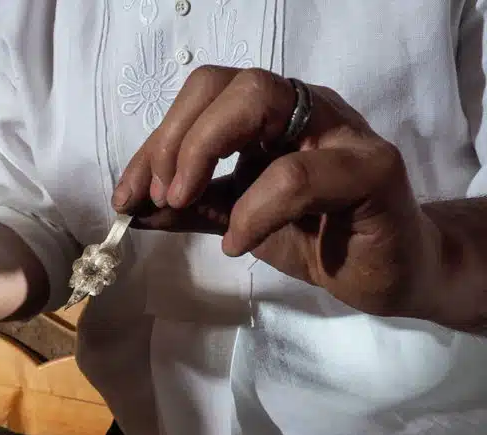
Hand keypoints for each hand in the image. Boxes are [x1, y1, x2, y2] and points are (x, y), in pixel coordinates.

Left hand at [112, 66, 439, 317]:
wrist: (385, 273)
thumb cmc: (315, 238)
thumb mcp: (236, 222)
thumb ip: (190, 209)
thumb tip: (132, 209)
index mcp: (272, 116)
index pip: (204, 99)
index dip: (158, 141)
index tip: (126, 196)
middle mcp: (305, 108)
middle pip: (228, 84)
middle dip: (177, 138)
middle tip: (157, 194)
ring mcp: (340, 130)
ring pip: (260, 98)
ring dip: (203, 151)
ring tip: (182, 203)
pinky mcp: (372, 168)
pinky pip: (297, 175)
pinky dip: (253, 210)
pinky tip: (237, 242)